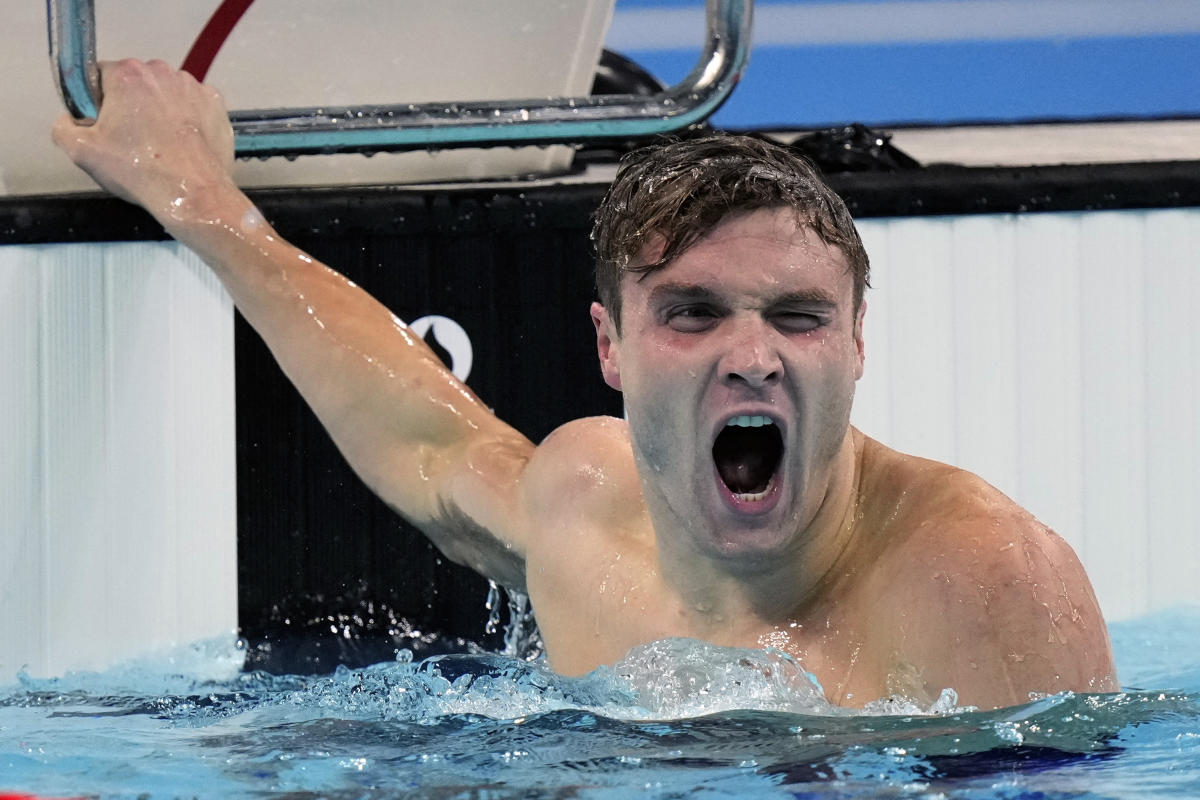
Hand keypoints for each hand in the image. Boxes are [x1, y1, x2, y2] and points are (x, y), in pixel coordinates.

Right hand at [52, 59, 236, 223]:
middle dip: (129, 106)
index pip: (99, 77)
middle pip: (135, 84)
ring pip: (165, 94)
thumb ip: (63, 127)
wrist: (193, 193)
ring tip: (159, 146)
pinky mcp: (216, 105)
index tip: (104, 127)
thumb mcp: (81, 151)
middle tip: (132, 141)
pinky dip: (187, 120)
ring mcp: (194, 87)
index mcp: (127, 73)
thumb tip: (69, 119)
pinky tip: (182, 144)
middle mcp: (163, 71)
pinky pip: (193, 106)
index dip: (97, 103)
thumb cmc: (139, 171)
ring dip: (159, 112)